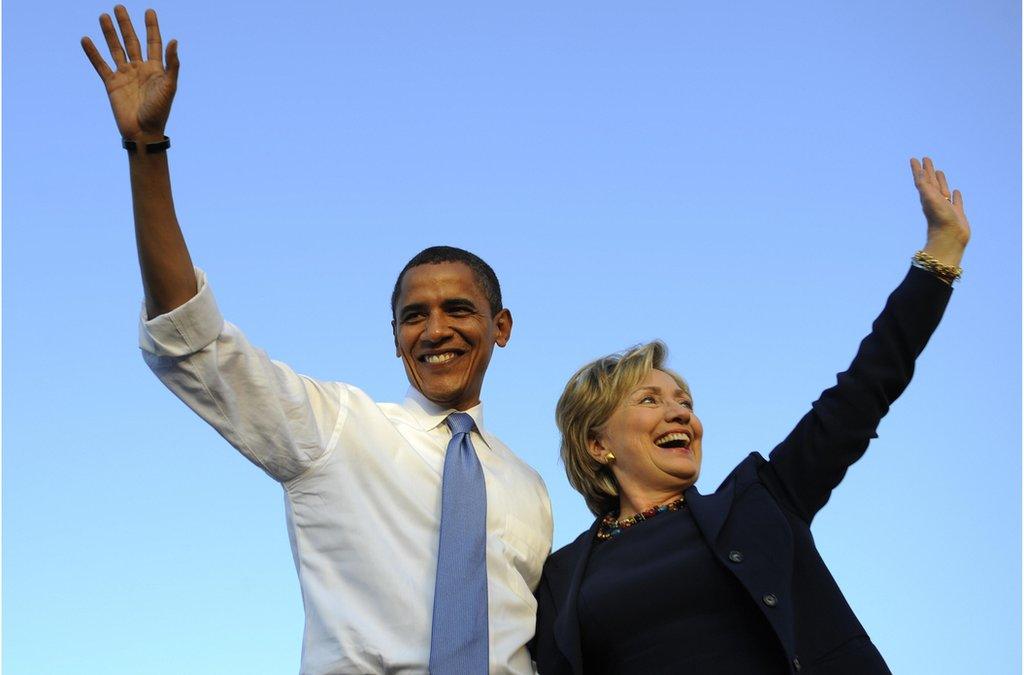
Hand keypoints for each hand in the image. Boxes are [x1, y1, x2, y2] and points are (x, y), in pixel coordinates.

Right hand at [81, 6, 178, 141]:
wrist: (143, 131)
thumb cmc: (159, 111)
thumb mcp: (169, 87)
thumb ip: (171, 64)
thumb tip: (174, 40)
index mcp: (155, 69)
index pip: (153, 42)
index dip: (151, 27)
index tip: (149, 11)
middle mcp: (139, 69)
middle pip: (132, 41)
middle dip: (126, 25)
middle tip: (119, 7)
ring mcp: (125, 75)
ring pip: (115, 49)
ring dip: (109, 33)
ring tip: (103, 16)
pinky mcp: (111, 84)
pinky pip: (100, 65)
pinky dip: (93, 53)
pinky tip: (86, 39)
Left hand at [910, 157, 969, 265]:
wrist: (949, 238)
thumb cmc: (939, 219)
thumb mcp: (930, 199)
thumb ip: (924, 186)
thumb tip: (920, 172)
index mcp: (927, 196)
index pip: (921, 179)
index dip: (917, 169)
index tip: (913, 159)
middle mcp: (935, 200)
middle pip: (931, 181)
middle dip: (928, 170)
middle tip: (926, 159)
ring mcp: (946, 207)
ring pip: (943, 190)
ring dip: (941, 181)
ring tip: (939, 172)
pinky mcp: (956, 213)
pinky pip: (956, 201)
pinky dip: (956, 196)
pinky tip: (956, 191)